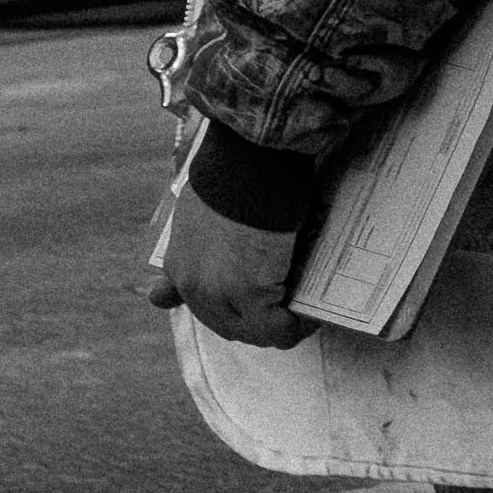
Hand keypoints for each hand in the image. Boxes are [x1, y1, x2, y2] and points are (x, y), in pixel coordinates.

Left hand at [145, 177, 310, 350]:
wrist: (247, 160)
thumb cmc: (235, 172)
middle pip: (229, 326)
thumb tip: (227, 251)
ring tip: (303, 310)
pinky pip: (280, 331)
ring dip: (280, 325)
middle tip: (286, 305)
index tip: (256, 303)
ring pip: (255, 333)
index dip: (231, 310)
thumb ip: (205, 239)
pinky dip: (299, 326)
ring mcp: (219, 295)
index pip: (199, 308)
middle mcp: (192, 287)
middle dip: (258, 321)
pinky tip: (313, 313)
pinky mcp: (251, 296)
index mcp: (178, 265)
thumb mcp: (206, 207)